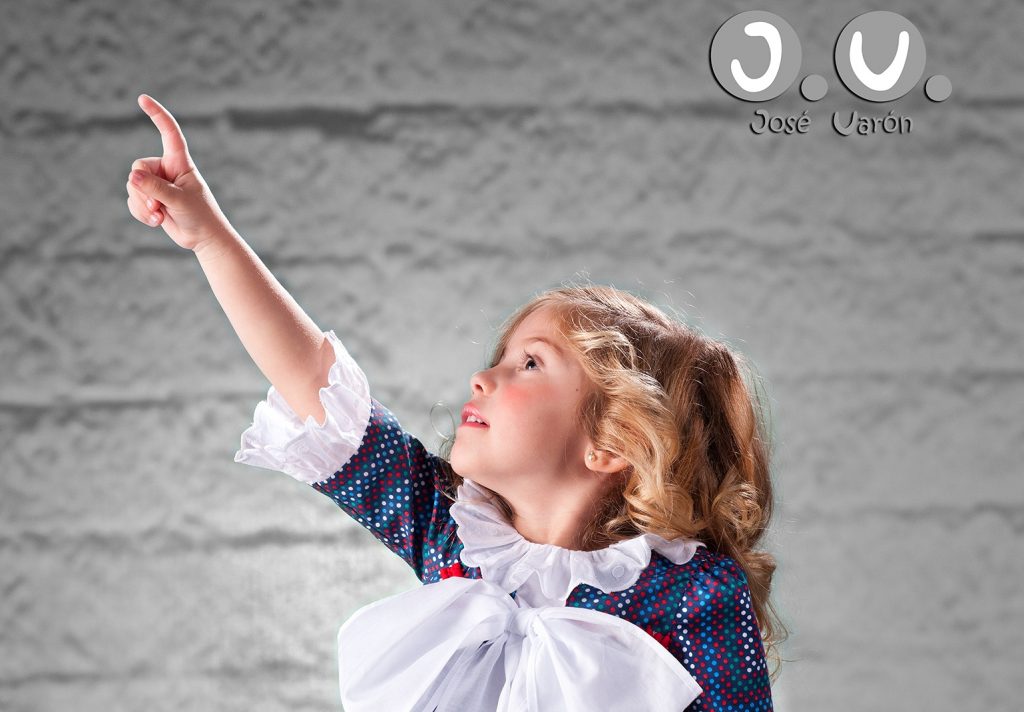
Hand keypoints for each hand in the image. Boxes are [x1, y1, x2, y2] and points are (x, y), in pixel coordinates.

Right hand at [126, 94, 231, 251]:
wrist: (203, 238)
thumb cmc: (200, 216)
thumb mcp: (179, 200)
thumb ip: (156, 188)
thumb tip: (133, 176)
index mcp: (180, 162)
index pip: (168, 133)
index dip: (157, 115)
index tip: (142, 99)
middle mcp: (166, 170)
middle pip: (138, 167)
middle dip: (143, 188)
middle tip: (158, 206)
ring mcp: (157, 184)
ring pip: (133, 186)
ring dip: (142, 204)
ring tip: (159, 216)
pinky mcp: (151, 199)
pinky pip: (133, 201)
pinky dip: (141, 213)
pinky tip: (156, 222)